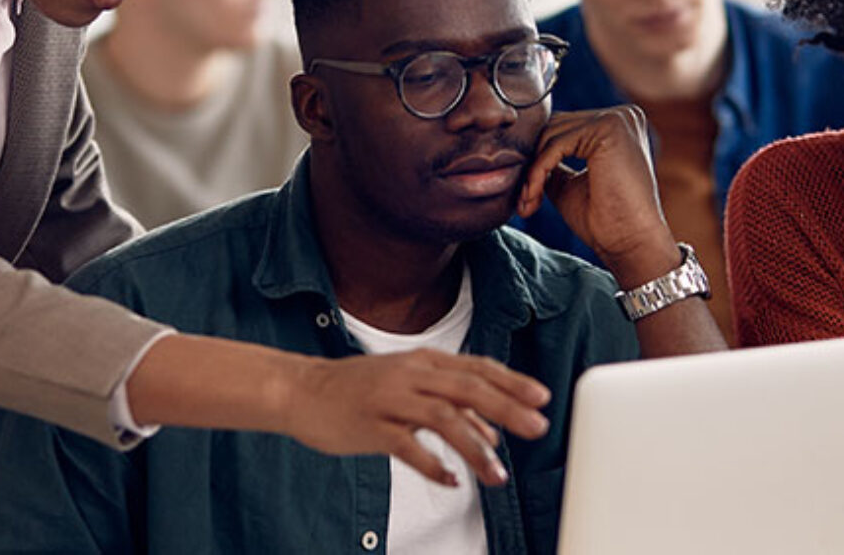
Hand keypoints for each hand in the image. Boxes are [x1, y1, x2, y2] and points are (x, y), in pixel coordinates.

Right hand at [283, 348, 550, 486]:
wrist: (302, 390)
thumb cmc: (357, 388)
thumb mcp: (407, 386)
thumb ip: (448, 404)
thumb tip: (491, 431)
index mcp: (423, 362)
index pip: (476, 368)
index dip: (511, 382)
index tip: (541, 397)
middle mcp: (410, 375)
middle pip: (468, 388)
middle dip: (508, 408)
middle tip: (538, 427)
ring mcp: (390, 399)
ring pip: (443, 418)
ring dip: (475, 448)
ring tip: (496, 475)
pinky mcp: (371, 426)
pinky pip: (408, 448)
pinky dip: (433, 466)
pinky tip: (451, 480)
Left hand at [517, 106, 678, 286]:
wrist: (630, 243)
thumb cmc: (603, 220)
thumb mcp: (568, 184)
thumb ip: (551, 163)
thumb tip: (523, 151)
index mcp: (616, 126)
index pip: (561, 129)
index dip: (537, 160)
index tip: (526, 195)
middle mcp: (621, 116)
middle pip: (554, 128)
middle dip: (532, 165)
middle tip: (524, 201)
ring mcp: (617, 119)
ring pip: (551, 136)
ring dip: (532, 172)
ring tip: (529, 203)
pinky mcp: (609, 129)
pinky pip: (556, 145)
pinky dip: (539, 172)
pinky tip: (534, 197)